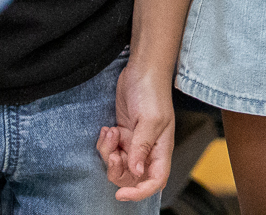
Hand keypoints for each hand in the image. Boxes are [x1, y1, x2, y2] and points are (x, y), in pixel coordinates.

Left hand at [95, 60, 173, 201]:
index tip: (121, 194)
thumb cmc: (152, 92)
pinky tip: (108, 128)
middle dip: (117, 170)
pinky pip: (110, 150)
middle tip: (114, 154)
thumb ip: (142, 147)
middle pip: (132, 177)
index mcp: (161, 150)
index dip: (140, 193)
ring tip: (110, 133)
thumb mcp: (150, 120)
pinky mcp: (123, 134)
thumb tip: (137, 171)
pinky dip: (105, 143)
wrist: (141, 71)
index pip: (155, 181)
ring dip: (108, 153)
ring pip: (117, 164)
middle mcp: (148, 150)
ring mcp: (134, 143)